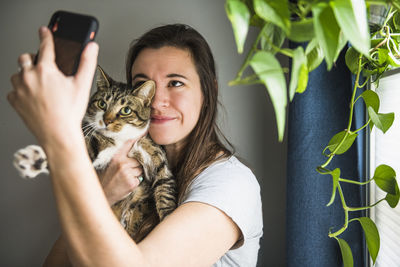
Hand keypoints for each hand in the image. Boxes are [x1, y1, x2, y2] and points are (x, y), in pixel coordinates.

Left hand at [8, 26, 98, 146]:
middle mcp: (28, 76)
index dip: (46, 36)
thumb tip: (92, 47)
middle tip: (43, 68)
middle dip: (33, 59)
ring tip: (39, 86)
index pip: (45, 46)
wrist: (57, 134)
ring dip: (26, 75)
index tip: (44, 31)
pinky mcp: (14, 100)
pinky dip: (21, 91)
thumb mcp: (82, 85)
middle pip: (25, 57)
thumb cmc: (69, 112)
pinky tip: (34, 98)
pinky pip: (13, 90)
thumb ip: (87, 63)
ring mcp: (19, 89)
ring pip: (17, 74)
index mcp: (46, 70)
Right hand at [99, 139, 143, 205]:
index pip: (129, 144)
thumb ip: (120, 157)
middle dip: (136, 164)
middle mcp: (123, 163)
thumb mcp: (110, 164)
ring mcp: (128, 173)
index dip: (138, 138)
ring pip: (140, 169)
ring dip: (136, 173)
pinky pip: (139, 178)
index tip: (145, 133)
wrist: (102, 194)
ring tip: (125, 177)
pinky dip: (135, 181)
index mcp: (116, 157)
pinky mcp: (132, 182)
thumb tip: (134, 151)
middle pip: (138, 159)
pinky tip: (126, 184)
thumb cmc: (106, 178)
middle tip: (128, 170)